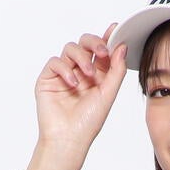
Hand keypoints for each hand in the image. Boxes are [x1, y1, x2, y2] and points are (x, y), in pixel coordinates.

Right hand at [33, 23, 127, 165]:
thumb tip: (121, 46)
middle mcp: (80, 72)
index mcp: (96, 76)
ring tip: (87, 76)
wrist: (68, 140)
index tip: (115, 29)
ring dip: (81, 58)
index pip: (101, 51)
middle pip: (85, 44)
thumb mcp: (108, 94)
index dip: (108, 38)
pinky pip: (55, 61)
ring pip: (71, 48)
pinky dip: (65, 69)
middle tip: (102, 52)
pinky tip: (72, 84)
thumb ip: (116, 70)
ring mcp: (63, 74)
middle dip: (94, 43)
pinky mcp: (48, 78)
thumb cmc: (88, 123)